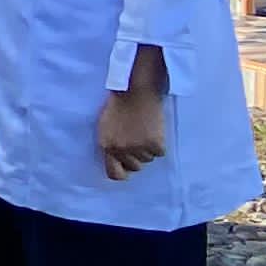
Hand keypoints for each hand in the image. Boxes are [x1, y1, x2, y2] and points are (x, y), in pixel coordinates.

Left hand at [98, 49, 170, 178]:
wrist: (135, 90)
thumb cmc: (119, 105)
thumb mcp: (105, 127)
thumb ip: (109, 145)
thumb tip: (116, 163)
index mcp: (106, 145)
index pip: (114, 174)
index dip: (122, 172)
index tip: (127, 167)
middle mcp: (121, 150)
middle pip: (135, 166)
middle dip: (137, 155)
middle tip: (137, 138)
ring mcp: (139, 148)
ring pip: (148, 159)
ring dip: (148, 148)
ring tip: (144, 130)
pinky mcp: (155, 144)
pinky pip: (160, 152)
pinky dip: (159, 144)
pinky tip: (153, 129)